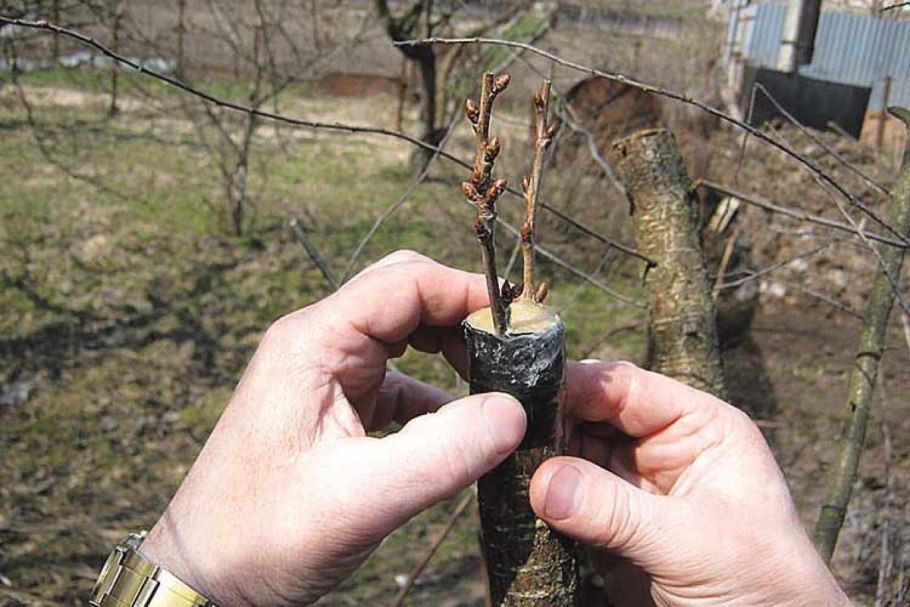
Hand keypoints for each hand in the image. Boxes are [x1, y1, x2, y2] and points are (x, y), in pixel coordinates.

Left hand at [140, 251, 526, 605]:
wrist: (206, 576)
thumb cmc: (265, 535)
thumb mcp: (361, 498)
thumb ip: (444, 452)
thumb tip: (516, 410)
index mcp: (313, 343)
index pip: (405, 282)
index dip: (469, 294)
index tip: (523, 324)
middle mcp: (318, 344)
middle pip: (405, 294)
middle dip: (463, 315)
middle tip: (514, 353)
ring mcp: (325, 374)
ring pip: (404, 333)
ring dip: (452, 351)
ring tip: (497, 385)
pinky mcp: (334, 406)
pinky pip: (398, 380)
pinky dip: (437, 394)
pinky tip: (463, 427)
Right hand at [529, 361, 849, 606]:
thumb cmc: (760, 587)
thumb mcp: (692, 542)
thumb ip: (617, 511)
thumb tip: (543, 481)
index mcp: (697, 427)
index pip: (625, 388)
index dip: (575, 385)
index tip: (523, 393)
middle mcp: (659, 447)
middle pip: (589, 415)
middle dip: (548, 423)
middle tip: (502, 435)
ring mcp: (631, 487)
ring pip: (570, 455)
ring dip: (538, 461)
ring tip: (501, 466)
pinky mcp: (609, 527)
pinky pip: (564, 500)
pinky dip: (539, 499)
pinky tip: (514, 497)